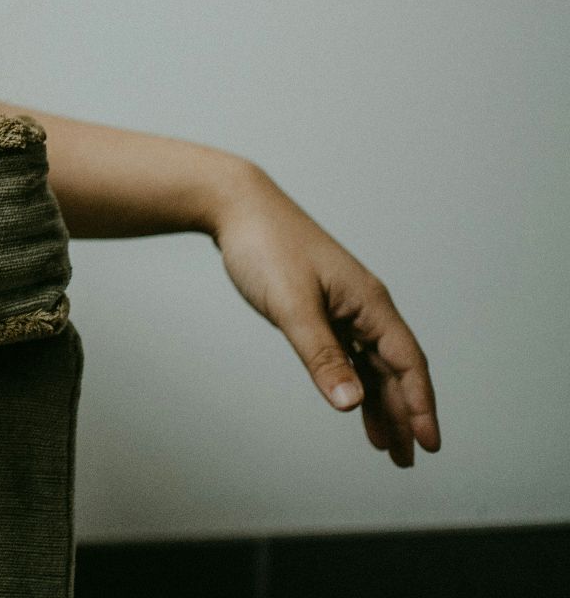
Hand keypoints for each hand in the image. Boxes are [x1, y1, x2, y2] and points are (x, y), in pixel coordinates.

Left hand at [210, 168, 440, 465]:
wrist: (237, 207)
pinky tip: (354, 404)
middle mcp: (365, 307)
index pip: (408, 363)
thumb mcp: (292, 306)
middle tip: (407, 459)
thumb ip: (322, 356)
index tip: (430, 444)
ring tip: (387, 447)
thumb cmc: (266, 247)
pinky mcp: (322, 309)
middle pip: (395, 370)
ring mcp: (344, 308)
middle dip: (405, 415)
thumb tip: (352, 404)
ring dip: (381, 404)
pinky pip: (349, 354)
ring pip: (372, 365)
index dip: (421, 405)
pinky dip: (355, 382)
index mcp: (369, 303)